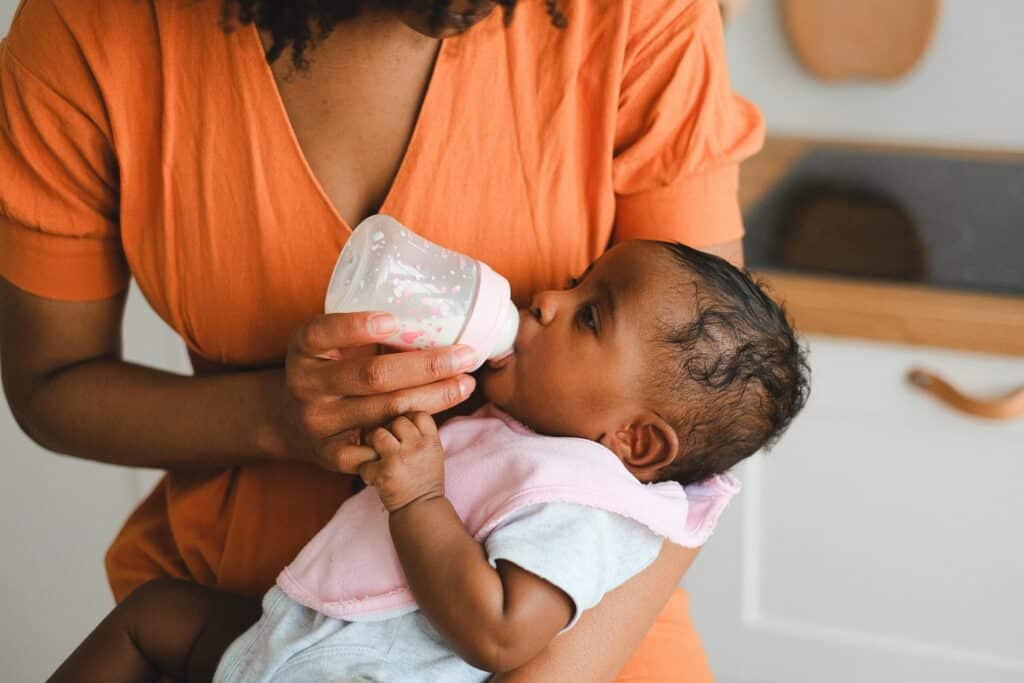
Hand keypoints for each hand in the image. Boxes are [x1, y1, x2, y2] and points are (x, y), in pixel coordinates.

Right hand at [269, 311, 476, 471]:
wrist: (296, 419)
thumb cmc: (335, 367)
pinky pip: (384, 444)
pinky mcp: (332, 454)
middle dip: (426, 366)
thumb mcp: (337, 342)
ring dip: (435, 397)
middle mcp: (306, 384)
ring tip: (466, 383)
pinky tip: (438, 418)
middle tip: (465, 355)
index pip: (324, 332)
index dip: (357, 327)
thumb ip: (370, 332)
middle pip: (373, 376)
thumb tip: (438, 315)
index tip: (393, 321)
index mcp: (304, 348)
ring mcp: (318, 422)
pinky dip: (414, 430)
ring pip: (388, 410)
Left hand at [358, 412, 444, 511]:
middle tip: (388, 446)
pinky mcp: (383, 473)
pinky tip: (373, 476)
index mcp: (431, 441)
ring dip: (374, 444)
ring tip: (378, 456)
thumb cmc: (423, 478)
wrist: (420, 510)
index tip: (403, 432)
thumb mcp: (432, 452)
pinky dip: (365, 469)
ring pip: (378, 434)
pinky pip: (364, 460)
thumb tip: (398, 407)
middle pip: (397, 420)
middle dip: (389, 430)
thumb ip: (420, 431)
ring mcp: (400, 459)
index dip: (408, 419)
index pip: (418, 413)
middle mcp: (417, 447)